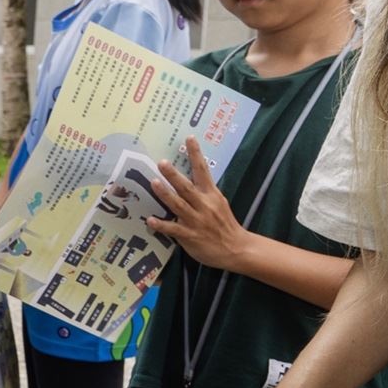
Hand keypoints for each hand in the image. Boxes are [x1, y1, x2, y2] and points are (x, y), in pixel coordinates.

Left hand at [145, 137, 249, 269]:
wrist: (237, 248)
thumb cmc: (225, 224)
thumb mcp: (219, 202)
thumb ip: (205, 191)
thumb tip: (192, 176)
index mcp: (211, 195)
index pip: (203, 170)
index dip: (196, 154)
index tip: (189, 138)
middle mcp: (204, 205)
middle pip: (187, 187)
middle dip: (174, 175)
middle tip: (162, 162)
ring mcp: (196, 220)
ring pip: (179, 205)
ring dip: (165, 194)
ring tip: (153, 182)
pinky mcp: (191, 236)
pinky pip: (174, 229)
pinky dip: (162, 225)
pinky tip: (150, 220)